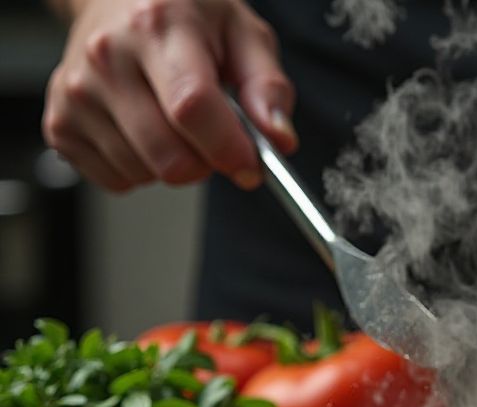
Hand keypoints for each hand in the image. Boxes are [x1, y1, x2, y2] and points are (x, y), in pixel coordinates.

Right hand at [43, 0, 295, 192]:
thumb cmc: (186, 18)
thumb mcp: (243, 35)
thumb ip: (268, 88)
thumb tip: (280, 139)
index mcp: (159, 25)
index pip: (192, 108)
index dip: (228, 149)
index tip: (248, 163)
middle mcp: (107, 56)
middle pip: (170, 157)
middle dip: (205, 163)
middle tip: (210, 136)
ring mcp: (77, 91)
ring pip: (145, 174)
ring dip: (171, 164)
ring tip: (169, 122)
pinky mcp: (60, 122)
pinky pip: (117, 181)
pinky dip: (140, 170)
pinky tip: (140, 131)